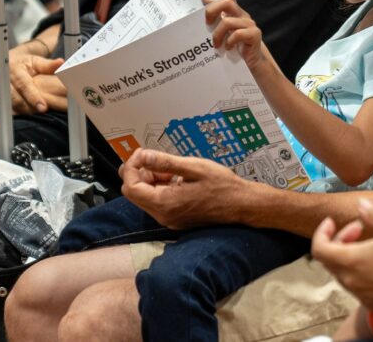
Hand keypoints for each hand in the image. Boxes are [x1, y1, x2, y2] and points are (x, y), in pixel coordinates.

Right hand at [0, 51, 64, 117]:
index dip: (34, 97)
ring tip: (26, 120)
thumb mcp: (37, 62)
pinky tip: (6, 122)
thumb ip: (48, 66)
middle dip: (26, 108)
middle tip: (37, 115)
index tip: (43, 108)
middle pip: (13, 98)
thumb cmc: (26, 65)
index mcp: (14, 68)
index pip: (24, 85)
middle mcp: (0, 77)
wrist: (8, 62)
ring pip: (2, 105)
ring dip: (14, 114)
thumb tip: (61, 63)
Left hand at [120, 149, 250, 228]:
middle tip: (153, 157)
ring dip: (151, 179)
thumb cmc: (222, 186)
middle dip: (140, 172)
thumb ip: (164, 162)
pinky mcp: (176, 218)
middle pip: (136, 193)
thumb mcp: (193, 167)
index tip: (142, 153)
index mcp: (165, 203)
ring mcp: (170, 218)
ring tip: (170, 167)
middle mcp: (164, 215)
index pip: (131, 187)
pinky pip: (159, 201)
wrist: (242, 204)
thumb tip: (142, 156)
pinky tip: (176, 177)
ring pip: (146, 197)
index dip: (131, 167)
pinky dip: (161, 187)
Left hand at [202, 0, 272, 72]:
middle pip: (227, 1)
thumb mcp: (222, 32)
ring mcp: (249, 24)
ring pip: (228, 21)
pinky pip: (238, 34)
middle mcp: (241, 15)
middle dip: (211, 11)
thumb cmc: (234, 48)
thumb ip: (213, 22)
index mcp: (233, 12)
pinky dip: (229, 42)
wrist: (252, 64)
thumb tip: (196, 13)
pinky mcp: (254, 35)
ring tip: (216, 45)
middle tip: (206, 24)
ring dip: (217, 34)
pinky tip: (228, 48)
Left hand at [311, 199, 372, 314]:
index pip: (319, 249)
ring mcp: (361, 295)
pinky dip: (360, 271)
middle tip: (360, 227)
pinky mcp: (372, 303)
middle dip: (340, 239)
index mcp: (352, 260)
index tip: (331, 222)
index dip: (321, 233)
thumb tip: (360, 204)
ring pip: (344, 273)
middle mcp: (351, 281)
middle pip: (331, 259)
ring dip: (350, 255)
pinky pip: (357, 286)